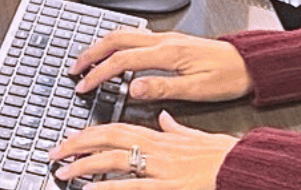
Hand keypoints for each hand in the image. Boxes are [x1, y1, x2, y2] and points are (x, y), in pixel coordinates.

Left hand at [51, 111, 237, 189]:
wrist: (245, 165)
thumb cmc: (225, 155)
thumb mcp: (199, 136)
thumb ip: (176, 128)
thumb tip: (163, 117)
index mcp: (162, 136)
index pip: (118, 129)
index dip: (91, 133)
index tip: (71, 140)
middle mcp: (157, 149)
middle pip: (108, 140)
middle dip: (77, 145)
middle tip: (54, 153)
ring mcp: (161, 168)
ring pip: (115, 161)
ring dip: (84, 166)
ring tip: (63, 173)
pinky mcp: (169, 185)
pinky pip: (132, 186)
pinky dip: (109, 187)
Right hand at [70, 29, 251, 101]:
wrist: (250, 63)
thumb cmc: (228, 77)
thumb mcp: (196, 89)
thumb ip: (162, 88)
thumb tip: (133, 88)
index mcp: (169, 52)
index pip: (122, 60)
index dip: (99, 73)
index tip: (84, 85)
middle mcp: (165, 40)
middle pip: (117, 39)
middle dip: (91, 53)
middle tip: (74, 68)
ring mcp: (168, 38)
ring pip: (125, 33)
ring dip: (102, 45)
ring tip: (87, 60)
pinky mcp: (172, 41)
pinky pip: (136, 36)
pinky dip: (117, 43)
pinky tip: (114, 53)